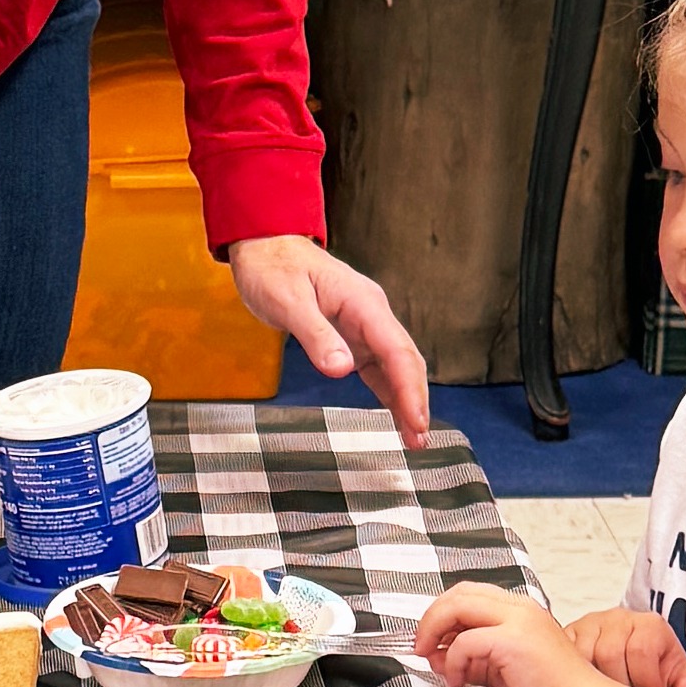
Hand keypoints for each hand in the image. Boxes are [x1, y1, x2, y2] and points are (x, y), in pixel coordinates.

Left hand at [228, 235, 432, 446]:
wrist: (266, 245)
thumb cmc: (273, 268)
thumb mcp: (287, 301)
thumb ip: (315, 335)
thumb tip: (342, 369)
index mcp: (363, 303)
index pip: (396, 350)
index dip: (409, 388)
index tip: (416, 422)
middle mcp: (372, 313)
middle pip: (405, 360)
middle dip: (415, 400)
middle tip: (419, 441)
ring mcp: (365, 325)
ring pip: (396, 366)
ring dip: (406, 400)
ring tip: (414, 438)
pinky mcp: (354, 335)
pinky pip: (378, 367)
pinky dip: (389, 391)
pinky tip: (396, 415)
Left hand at [414, 582, 602, 686]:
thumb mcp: (501, 666)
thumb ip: (470, 655)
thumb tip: (434, 652)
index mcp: (519, 609)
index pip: (468, 594)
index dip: (441, 613)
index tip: (429, 638)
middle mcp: (519, 608)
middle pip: (459, 594)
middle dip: (431, 618)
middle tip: (421, 646)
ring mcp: (518, 621)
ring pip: (457, 606)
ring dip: (435, 634)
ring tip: (435, 663)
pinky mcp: (514, 641)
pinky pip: (466, 642)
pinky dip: (452, 661)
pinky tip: (458, 680)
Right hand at [571, 606, 685, 686]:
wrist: (630, 665)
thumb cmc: (653, 673)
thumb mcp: (675, 681)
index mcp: (649, 626)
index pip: (641, 650)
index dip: (646, 682)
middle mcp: (617, 619)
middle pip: (610, 654)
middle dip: (620, 686)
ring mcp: (588, 627)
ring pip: (583, 658)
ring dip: (595, 684)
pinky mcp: (565, 638)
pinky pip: (562, 659)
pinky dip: (574, 678)